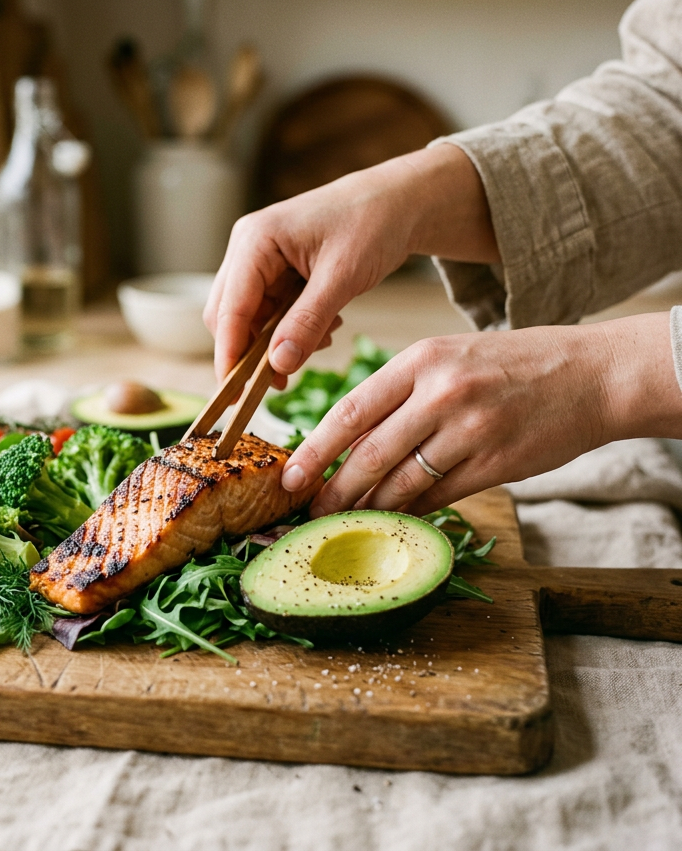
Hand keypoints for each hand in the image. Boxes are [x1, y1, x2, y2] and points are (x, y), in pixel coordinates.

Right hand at [203, 144, 497, 386]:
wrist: (398, 200)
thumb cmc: (372, 223)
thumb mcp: (342, 277)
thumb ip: (307, 322)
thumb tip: (277, 365)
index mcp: (255, 241)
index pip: (229, 309)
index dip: (230, 355)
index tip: (235, 395)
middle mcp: (247, 248)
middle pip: (228, 315)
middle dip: (252, 351)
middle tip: (282, 381)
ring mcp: (258, 258)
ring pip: (249, 317)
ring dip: (276, 340)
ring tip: (321, 339)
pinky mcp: (273, 269)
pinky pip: (269, 310)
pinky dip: (290, 328)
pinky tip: (324, 325)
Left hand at [280, 313, 681, 516]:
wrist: (592, 374)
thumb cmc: (512, 365)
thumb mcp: (449, 358)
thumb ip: (402, 395)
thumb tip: (351, 443)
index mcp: (422, 360)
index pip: (352, 409)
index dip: (315, 448)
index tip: (291, 474)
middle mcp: (442, 393)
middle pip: (368, 452)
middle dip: (331, 489)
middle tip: (308, 514)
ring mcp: (470, 430)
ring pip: (401, 481)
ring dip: (368, 509)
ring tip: (343, 524)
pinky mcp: (496, 464)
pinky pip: (439, 496)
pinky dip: (410, 512)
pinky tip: (393, 521)